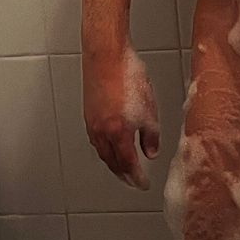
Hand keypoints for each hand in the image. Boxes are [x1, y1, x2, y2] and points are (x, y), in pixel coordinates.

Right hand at [82, 46, 159, 190]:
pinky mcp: (89, 112)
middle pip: (112, 162)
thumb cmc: (128, 75)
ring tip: (122, 165)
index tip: (143, 184)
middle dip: (123, 174)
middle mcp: (102, 133)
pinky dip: (105, 147)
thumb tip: (150, 152)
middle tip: (132, 180)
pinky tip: (110, 143)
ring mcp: (92, 123)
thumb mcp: (149, 109)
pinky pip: (96, 139)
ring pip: (102, 151)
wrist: (106, 55)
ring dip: (113, 162)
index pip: (128, 166)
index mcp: (118, 134)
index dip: (137, 178)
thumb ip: (151, 136)